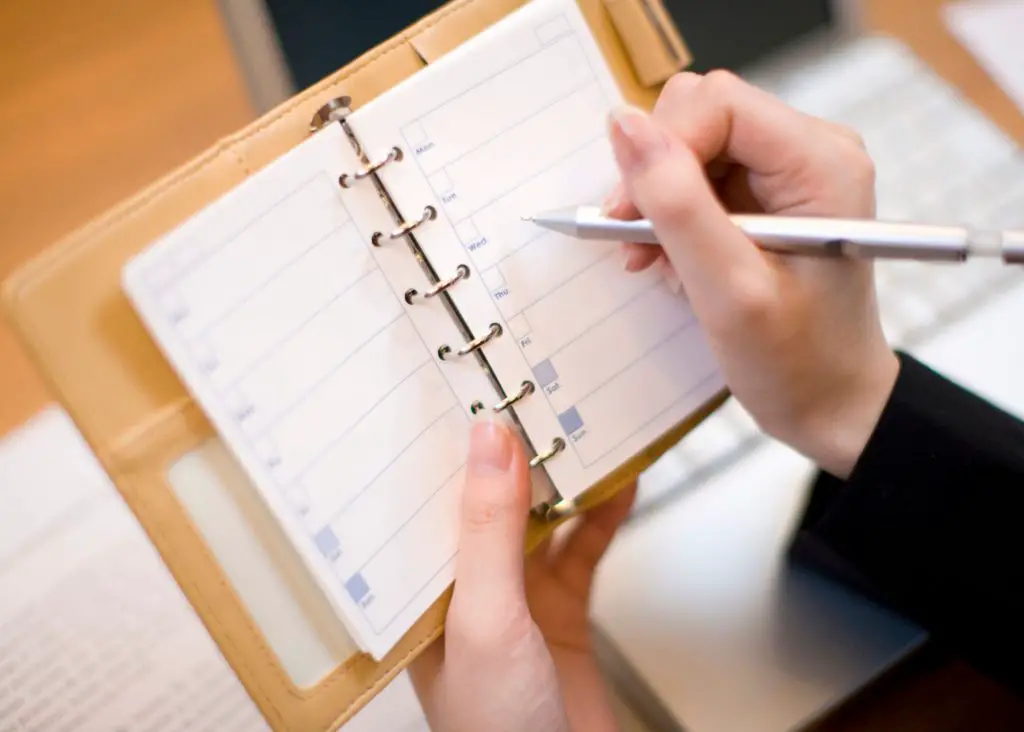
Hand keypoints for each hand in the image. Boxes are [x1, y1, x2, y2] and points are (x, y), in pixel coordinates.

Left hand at [409, 418, 634, 731]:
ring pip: (539, 519)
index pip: (424, 498)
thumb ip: (487, 530)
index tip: (462, 386)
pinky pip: (583, 550)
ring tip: (582, 425)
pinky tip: (621, 486)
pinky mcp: (559, 613)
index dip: (441, 442)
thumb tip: (489, 443)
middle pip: (486, 500)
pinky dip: (604, 517)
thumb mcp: (486, 620)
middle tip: (531, 390)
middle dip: (510, 450)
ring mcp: (515, 599)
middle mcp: (463, 589)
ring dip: (564, 478)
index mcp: (421, 590)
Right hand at [605, 71, 898, 477]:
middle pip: (700, 114)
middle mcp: (809, 151)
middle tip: (638, 242)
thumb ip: (678, 205)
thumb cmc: (797, 361)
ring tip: (657, 262)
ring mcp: (787, 172)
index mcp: (820, 163)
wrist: (831, 403)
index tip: (625, 215)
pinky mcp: (766, 195)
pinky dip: (671, 218)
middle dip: (655, 175)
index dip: (660, 148)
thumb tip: (624, 126)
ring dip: (658, 202)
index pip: (716, 104)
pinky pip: (697, 177)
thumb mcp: (729, 291)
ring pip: (690, 145)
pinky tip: (673, 262)